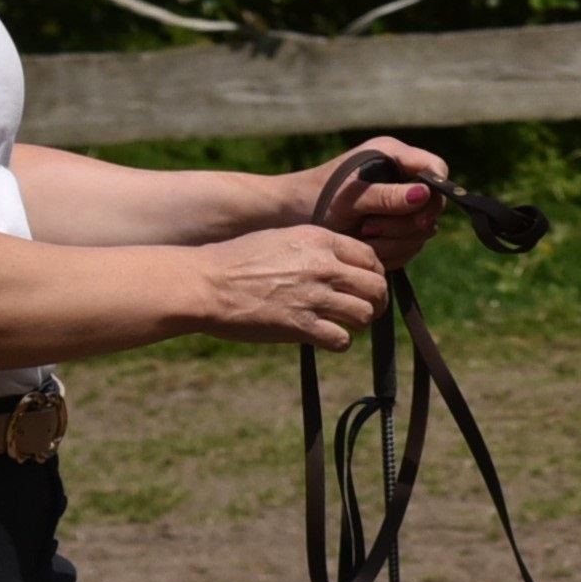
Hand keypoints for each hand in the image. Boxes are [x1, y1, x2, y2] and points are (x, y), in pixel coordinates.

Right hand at [189, 225, 389, 349]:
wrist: (204, 283)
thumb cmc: (235, 261)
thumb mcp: (281, 239)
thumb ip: (315, 250)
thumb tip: (340, 266)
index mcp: (320, 240)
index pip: (370, 257)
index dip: (373, 274)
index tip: (366, 285)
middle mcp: (324, 266)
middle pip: (376, 286)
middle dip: (376, 300)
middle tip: (366, 309)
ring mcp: (315, 297)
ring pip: (365, 313)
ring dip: (359, 322)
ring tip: (345, 324)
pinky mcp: (302, 325)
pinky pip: (342, 340)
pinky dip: (339, 342)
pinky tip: (326, 339)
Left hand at [296, 139, 448, 259]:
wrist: (290, 218)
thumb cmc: (313, 198)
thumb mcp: (348, 199)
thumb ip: (386, 197)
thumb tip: (424, 195)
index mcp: (392, 157)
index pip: (435, 168)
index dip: (435, 192)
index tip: (418, 216)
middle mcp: (402, 178)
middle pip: (432, 206)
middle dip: (404, 225)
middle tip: (368, 228)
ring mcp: (400, 205)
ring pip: (422, 231)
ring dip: (394, 241)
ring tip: (361, 237)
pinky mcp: (395, 228)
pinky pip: (410, 246)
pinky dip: (390, 252)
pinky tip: (366, 246)